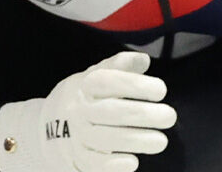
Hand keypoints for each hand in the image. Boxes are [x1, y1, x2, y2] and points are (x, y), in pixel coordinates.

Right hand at [0, 51, 176, 171]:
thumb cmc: (87, 97)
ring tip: (161, 140)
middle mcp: (79, 109)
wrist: (52, 123)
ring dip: (137, 140)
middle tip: (169, 116)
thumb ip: (120, 66)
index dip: (135, 85)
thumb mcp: (97, 75)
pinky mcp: (79, 158)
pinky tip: (133, 161)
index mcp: (85, 85)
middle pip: (111, 111)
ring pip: (106, 139)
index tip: (161, 90)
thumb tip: (143, 60)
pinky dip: (114, 164)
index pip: (108, 81)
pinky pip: (95, 163)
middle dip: (144, 115)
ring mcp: (78, 134)